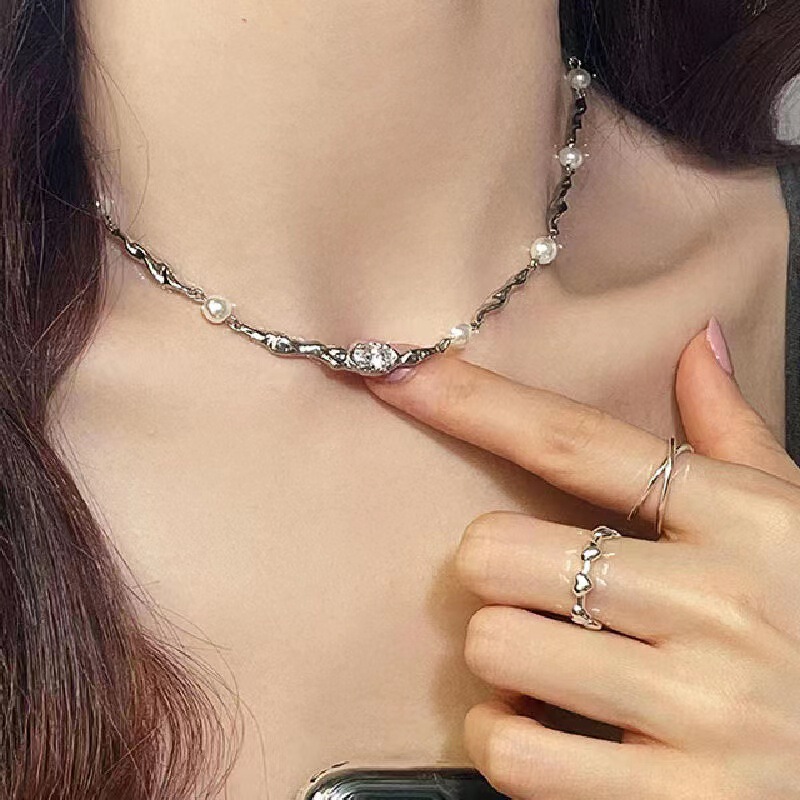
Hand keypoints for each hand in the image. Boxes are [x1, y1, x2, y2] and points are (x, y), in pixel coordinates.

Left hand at [365, 321, 799, 799]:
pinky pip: (514, 752)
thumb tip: (698, 342)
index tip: (400, 372)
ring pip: (495, 646)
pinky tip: (545, 728)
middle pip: (496, 550)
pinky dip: (503, 737)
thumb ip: (734, 435)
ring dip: (502, 655)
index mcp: (737, 518)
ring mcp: (698, 706)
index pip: (575, 442)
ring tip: (547, 661)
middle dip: (491, 571)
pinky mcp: (680, 799)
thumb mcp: (797, 521)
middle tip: (530, 588)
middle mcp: (715, 602)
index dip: (471, 401)